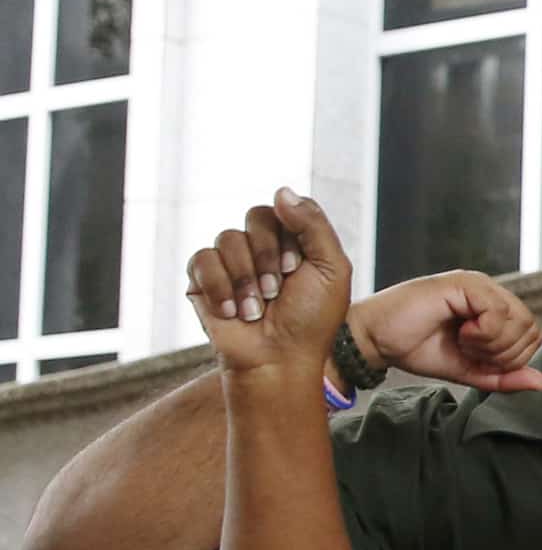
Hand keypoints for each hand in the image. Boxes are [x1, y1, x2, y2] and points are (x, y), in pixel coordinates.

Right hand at [186, 192, 352, 383]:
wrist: (278, 360)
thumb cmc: (311, 320)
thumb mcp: (331, 269)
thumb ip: (313, 224)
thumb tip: (282, 190)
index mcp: (296, 240)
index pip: (286, 208)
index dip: (291, 238)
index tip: (298, 270)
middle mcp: (262, 246)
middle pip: (256, 216)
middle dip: (268, 257)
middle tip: (278, 291)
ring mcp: (232, 261)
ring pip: (227, 238)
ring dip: (245, 279)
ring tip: (257, 309)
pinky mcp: (203, 279)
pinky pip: (201, 258)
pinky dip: (219, 287)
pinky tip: (232, 311)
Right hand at [357, 270, 541, 393]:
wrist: (377, 339)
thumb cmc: (417, 348)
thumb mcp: (469, 370)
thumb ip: (504, 377)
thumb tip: (541, 383)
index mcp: (494, 309)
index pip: (531, 334)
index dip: (511, 358)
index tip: (478, 360)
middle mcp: (491, 292)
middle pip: (530, 328)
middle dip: (504, 354)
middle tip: (471, 353)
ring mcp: (479, 285)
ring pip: (520, 319)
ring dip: (493, 344)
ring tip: (463, 342)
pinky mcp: (465, 283)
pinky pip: (498, 312)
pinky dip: (484, 333)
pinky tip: (460, 333)